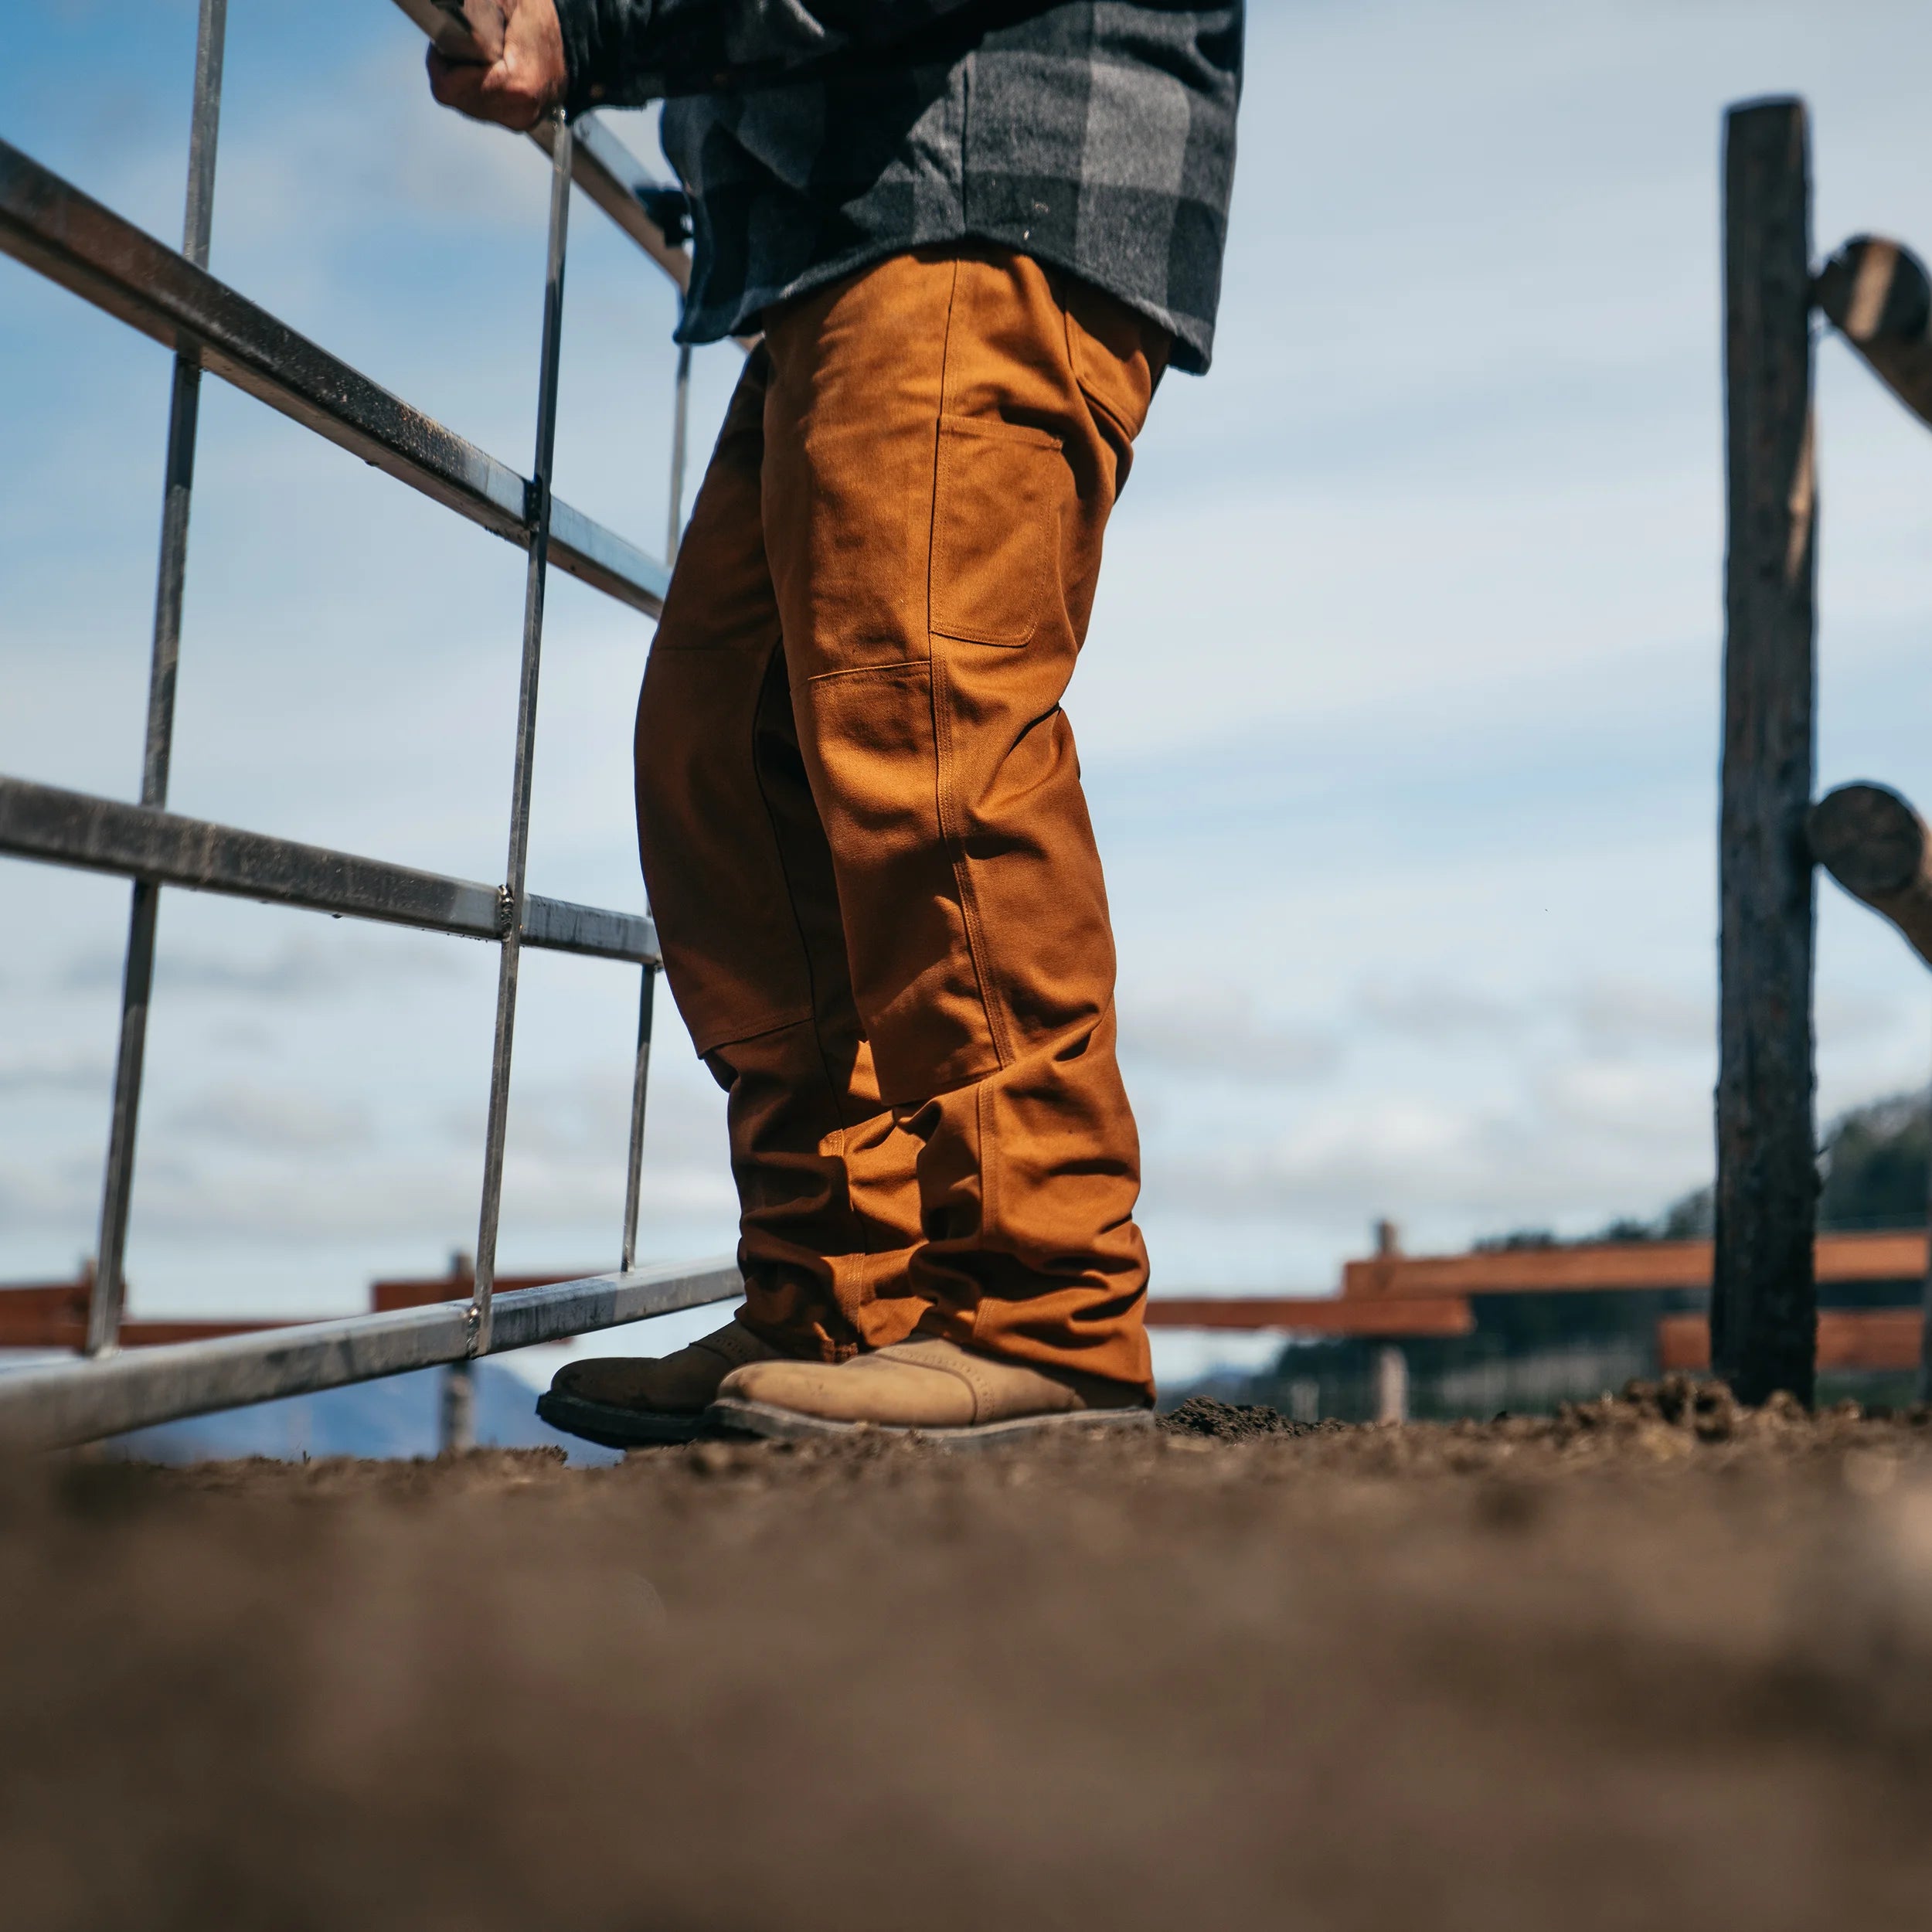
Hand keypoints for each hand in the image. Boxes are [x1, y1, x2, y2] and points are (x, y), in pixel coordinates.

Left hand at [426, 0, 566, 131]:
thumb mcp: (507, 3)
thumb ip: (472, 10)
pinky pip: (481, 108)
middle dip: (453, 71)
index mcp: (515, 86)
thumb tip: (442, 10)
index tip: (447, 42)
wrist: (577, 44)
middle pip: (456, 98)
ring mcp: (518, 121)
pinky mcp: (518, 122)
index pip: (449, 88)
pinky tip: (490, 71)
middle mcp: (517, 112)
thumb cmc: (544, 20)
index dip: (440, 63)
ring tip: (481, 58)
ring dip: (464, 80)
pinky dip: (477, 88)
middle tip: (467, 46)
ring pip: (466, 105)